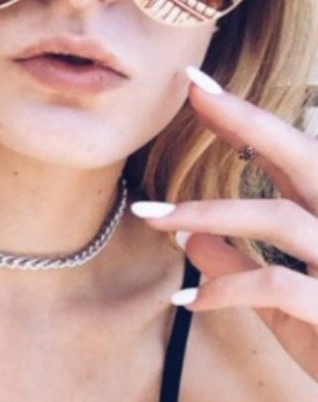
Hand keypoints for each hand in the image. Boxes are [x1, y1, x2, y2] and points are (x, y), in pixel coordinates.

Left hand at [131, 66, 317, 381]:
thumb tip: (189, 236)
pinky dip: (223, 288)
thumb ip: (237, 264)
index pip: (289, 153)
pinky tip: (186, 299)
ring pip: (277, 217)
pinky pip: (274, 286)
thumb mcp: (279, 298)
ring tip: (151, 217)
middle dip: (246, 121)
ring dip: (205, 214)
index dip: (244, 118)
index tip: (198, 87)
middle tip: (192, 94)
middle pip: (303, 155)